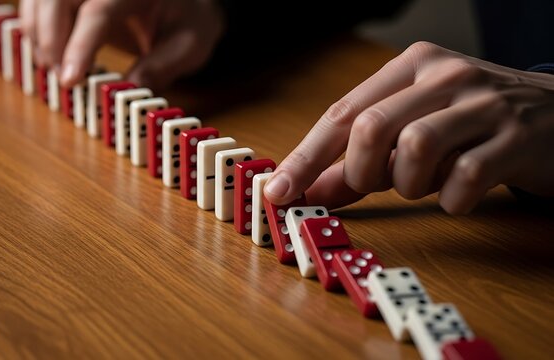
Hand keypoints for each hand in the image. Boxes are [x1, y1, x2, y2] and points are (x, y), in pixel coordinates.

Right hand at [19, 0, 224, 88]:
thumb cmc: (190, 19)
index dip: (80, 46)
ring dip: (38, 31)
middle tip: (59, 77)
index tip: (70, 79)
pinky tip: (47, 52)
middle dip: (49, 37)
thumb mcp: (190, 45)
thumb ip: (161, 67)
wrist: (188, 0)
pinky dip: (36, 24)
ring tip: (51, 68)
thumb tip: (128, 90)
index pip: (99, 11)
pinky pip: (41, 1)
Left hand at [263, 42, 553, 213]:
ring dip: (408, 184)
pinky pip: (464, 179)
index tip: (278, 192)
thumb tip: (307, 189)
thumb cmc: (471, 125)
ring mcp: (483, 104)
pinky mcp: (516, 138)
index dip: (305, 157)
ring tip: (426, 182)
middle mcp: (444, 76)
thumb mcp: (413, 130)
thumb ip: (361, 159)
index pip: (342, 113)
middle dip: (359, 172)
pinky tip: (460, 193)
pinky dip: (451, 200)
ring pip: (415, 149)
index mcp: (410, 67)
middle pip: (371, 128)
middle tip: (373, 185)